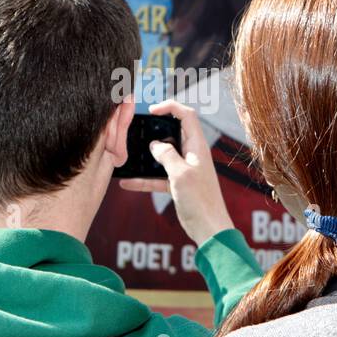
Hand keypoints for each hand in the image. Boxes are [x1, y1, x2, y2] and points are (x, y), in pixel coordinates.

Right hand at [119, 100, 235, 246]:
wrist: (209, 229)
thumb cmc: (200, 200)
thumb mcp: (180, 174)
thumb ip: (166, 155)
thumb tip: (155, 145)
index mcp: (197, 146)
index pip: (186, 116)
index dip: (170, 107)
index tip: (152, 111)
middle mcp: (192, 154)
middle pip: (172, 133)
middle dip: (154, 130)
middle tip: (137, 131)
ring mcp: (184, 169)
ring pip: (163, 155)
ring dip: (146, 156)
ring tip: (129, 154)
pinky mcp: (178, 184)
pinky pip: (158, 176)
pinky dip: (144, 179)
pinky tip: (127, 182)